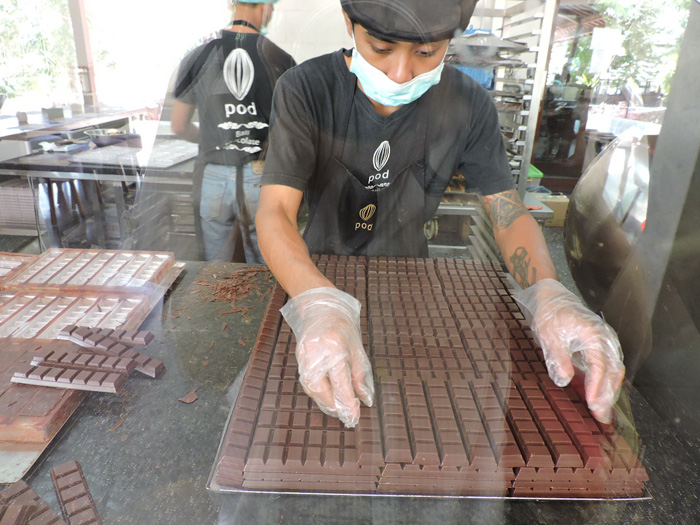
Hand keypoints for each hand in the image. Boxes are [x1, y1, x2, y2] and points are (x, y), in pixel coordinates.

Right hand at [280, 287, 373, 427]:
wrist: (322, 306)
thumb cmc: (343, 326)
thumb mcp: (357, 348)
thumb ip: (360, 375)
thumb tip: (364, 399)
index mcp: (335, 347)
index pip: (340, 382)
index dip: (347, 402)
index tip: (354, 415)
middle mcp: (316, 352)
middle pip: (320, 388)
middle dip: (333, 406)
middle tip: (347, 415)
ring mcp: (304, 353)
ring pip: (311, 387)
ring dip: (325, 401)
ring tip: (339, 409)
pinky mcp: (299, 356)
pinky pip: (306, 380)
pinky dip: (317, 392)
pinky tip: (328, 397)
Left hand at [514, 279, 624, 422]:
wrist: (551, 296)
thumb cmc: (550, 314)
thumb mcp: (548, 335)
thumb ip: (558, 357)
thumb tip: (565, 380)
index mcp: (594, 334)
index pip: (600, 366)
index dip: (597, 386)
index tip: (591, 403)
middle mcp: (605, 339)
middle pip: (612, 372)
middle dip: (607, 395)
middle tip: (600, 416)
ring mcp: (605, 342)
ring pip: (614, 372)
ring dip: (609, 392)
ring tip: (602, 413)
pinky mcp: (601, 347)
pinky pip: (609, 368)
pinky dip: (606, 384)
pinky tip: (600, 398)